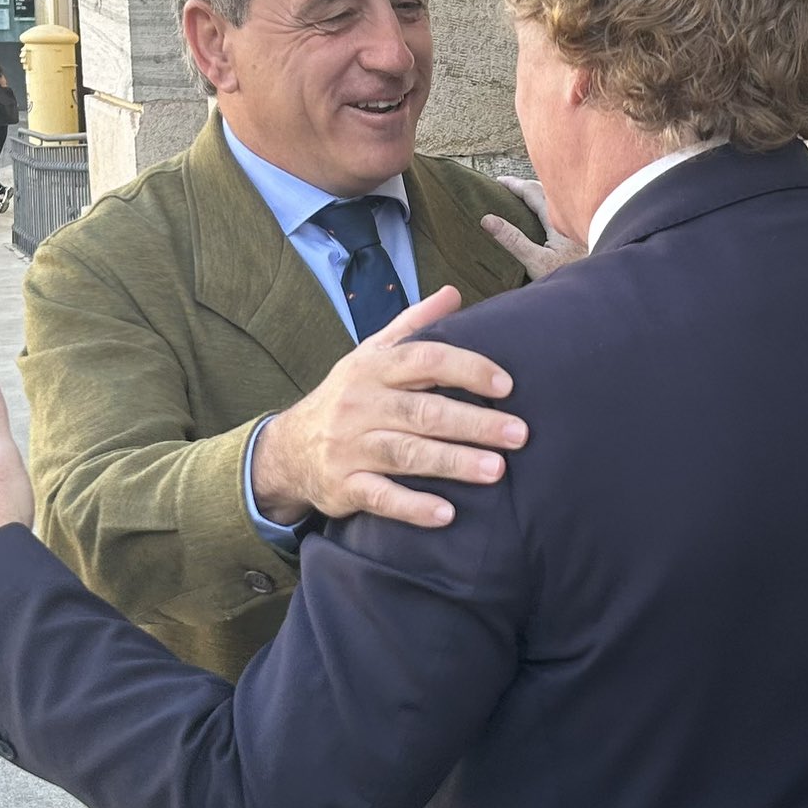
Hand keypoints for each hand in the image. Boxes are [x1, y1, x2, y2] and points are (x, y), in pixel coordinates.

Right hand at [250, 286, 526, 529]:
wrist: (288, 450)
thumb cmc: (347, 398)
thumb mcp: (371, 355)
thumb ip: (413, 325)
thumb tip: (452, 293)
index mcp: (373, 368)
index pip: (424, 359)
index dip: (467, 369)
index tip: (506, 385)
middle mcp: (361, 405)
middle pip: (423, 411)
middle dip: (474, 423)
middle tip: (519, 434)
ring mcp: (350, 447)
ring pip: (406, 453)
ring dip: (453, 462)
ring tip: (496, 470)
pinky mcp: (344, 486)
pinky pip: (381, 497)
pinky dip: (413, 507)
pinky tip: (447, 514)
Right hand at [481, 177, 584, 279]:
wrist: (603, 285)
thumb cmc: (572, 276)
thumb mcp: (537, 261)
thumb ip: (513, 241)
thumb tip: (487, 219)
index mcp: (557, 218)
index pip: (532, 191)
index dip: (514, 185)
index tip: (498, 182)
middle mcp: (570, 215)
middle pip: (546, 192)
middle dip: (527, 188)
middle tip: (509, 189)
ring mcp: (579, 224)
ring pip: (557, 202)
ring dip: (540, 198)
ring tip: (525, 202)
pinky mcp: (585, 234)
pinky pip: (564, 213)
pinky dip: (550, 210)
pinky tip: (548, 222)